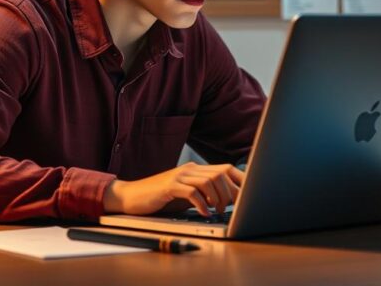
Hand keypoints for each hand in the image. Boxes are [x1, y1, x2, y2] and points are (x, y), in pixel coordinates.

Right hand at [103, 162, 243, 216]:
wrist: (131, 196)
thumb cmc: (160, 198)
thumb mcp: (186, 194)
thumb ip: (203, 193)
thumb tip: (228, 201)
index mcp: (196, 170)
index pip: (226, 168)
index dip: (240, 181)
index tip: (249, 196)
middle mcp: (190, 169)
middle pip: (221, 173)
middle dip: (231, 192)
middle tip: (229, 208)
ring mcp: (179, 176)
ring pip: (209, 181)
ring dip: (217, 198)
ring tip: (216, 211)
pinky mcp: (169, 186)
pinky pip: (192, 192)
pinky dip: (201, 204)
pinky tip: (203, 213)